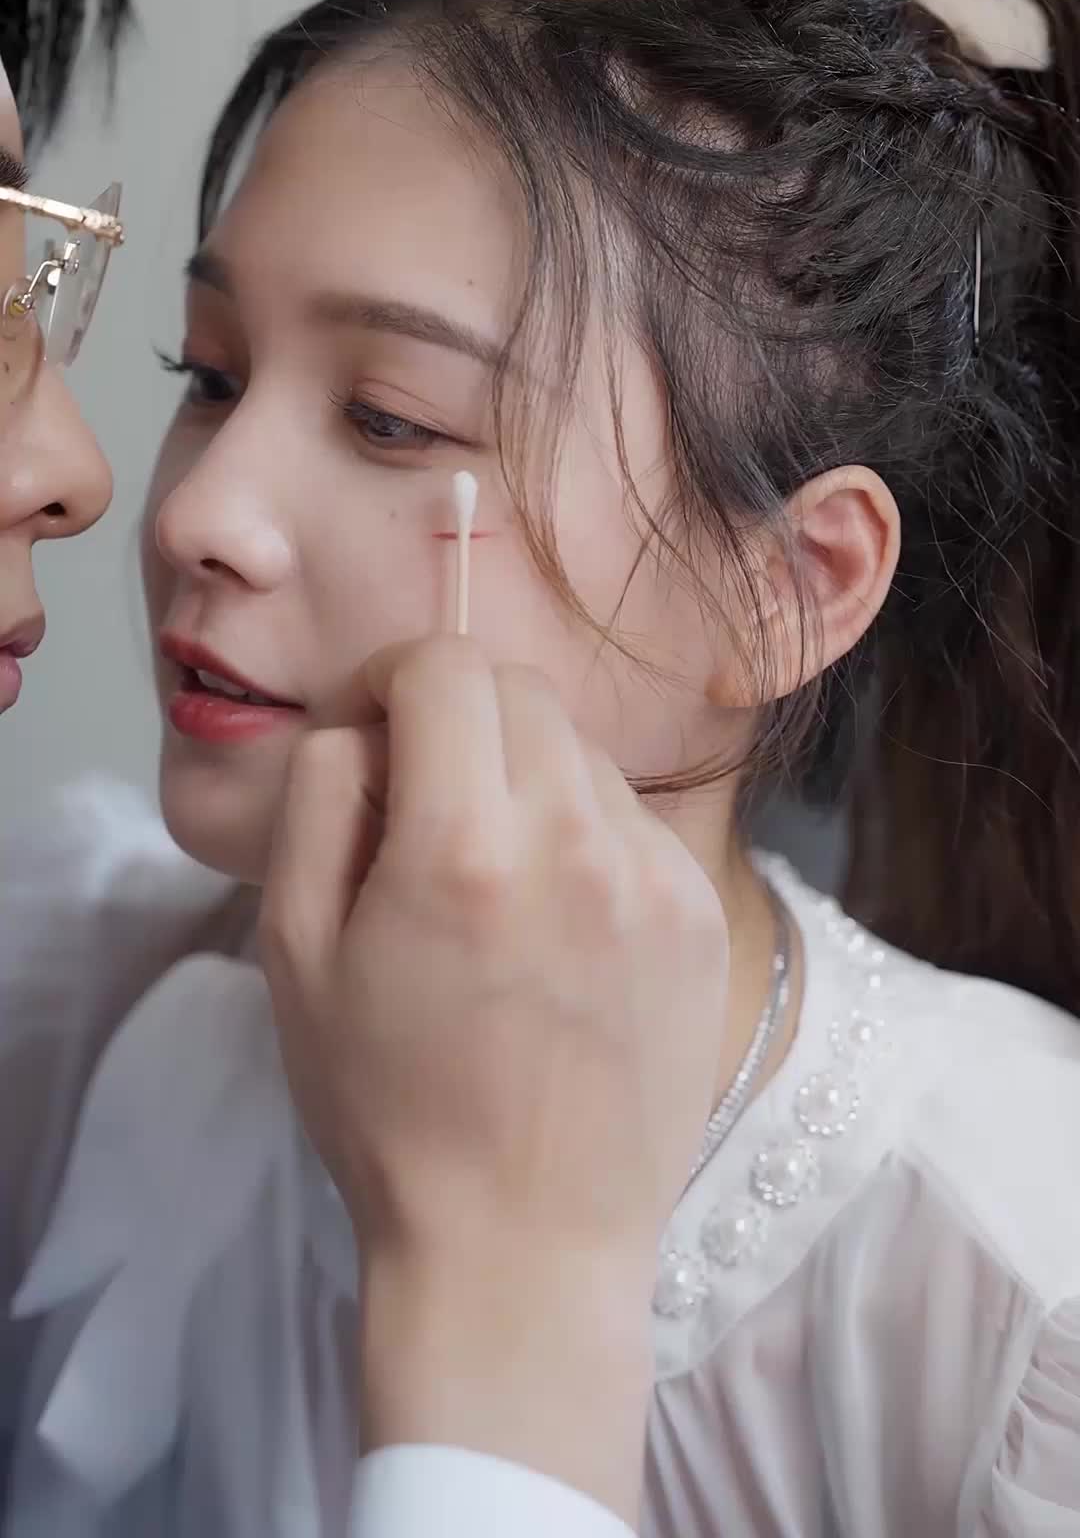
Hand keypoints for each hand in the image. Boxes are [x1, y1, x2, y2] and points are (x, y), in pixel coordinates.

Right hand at [261, 635, 727, 1519]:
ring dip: (523, 774)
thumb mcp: (295, 955)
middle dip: (454, 716)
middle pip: (518, 690)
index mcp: (463, 845)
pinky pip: (633, 821)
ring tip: (491, 880)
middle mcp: (576, 839)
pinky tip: (556, 926)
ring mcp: (656, 877)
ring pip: (581, 750)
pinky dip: (583, 836)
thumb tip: (364, 725)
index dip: (387, 677)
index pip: (442, 663)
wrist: (526, 1250)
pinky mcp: (703, 915)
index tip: (368, 731)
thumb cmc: (389, 1113)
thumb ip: (319, 801)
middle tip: (419, 803)